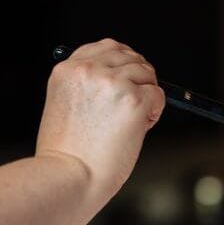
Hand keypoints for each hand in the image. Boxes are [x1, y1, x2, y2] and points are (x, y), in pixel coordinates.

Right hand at [35, 38, 164, 198]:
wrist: (69, 177)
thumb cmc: (66, 153)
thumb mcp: (65, 105)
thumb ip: (87, 86)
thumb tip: (123, 77)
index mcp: (67, 70)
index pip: (106, 47)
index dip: (123, 59)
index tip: (130, 71)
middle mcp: (89, 71)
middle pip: (130, 56)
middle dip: (138, 77)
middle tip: (137, 101)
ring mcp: (113, 84)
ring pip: (146, 73)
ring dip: (147, 94)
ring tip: (132, 121)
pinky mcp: (134, 100)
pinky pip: (158, 95)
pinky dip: (155, 110)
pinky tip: (140, 128)